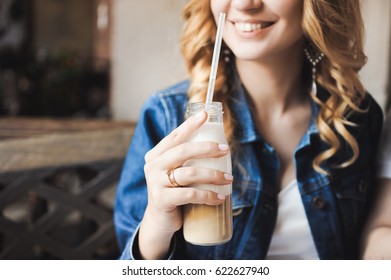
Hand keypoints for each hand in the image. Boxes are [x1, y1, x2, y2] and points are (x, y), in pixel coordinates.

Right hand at [139, 111, 232, 258]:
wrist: (161, 220)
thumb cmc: (174, 191)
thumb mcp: (176, 171)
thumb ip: (186, 158)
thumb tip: (218, 143)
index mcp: (156, 155)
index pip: (174, 136)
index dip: (190, 125)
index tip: (205, 114)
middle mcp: (152, 166)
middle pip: (183, 151)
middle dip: (207, 148)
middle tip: (225, 149)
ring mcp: (155, 183)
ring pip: (190, 174)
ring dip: (213, 175)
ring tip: (229, 178)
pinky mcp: (162, 200)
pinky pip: (190, 194)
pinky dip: (208, 196)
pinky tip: (220, 197)